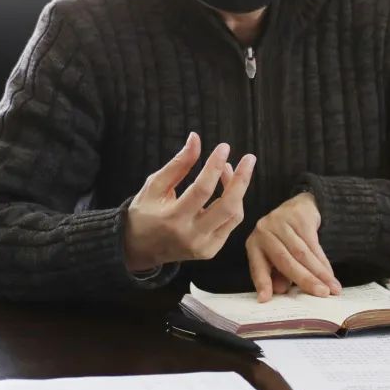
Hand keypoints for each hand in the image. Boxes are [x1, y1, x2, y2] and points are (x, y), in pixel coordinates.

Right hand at [124, 132, 255, 271]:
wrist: (139, 249)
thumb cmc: (145, 212)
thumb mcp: (155, 185)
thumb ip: (178, 164)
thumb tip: (196, 138)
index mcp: (173, 218)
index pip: (202, 190)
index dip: (215, 166)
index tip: (224, 147)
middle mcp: (191, 235)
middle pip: (228, 207)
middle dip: (241, 180)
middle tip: (249, 158)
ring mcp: (204, 247)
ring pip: (234, 215)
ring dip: (237, 189)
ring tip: (229, 168)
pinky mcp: (211, 251)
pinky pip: (231, 224)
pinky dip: (233, 203)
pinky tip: (227, 188)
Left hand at [245, 192, 341, 301]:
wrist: (299, 208)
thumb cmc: (285, 240)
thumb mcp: (277, 258)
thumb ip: (277, 275)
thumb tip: (279, 291)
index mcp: (254, 245)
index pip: (258, 267)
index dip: (263, 283)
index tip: (265, 299)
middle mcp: (264, 232)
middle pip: (285, 260)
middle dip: (305, 279)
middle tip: (321, 294)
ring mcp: (280, 222)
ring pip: (302, 253)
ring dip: (319, 273)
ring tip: (332, 288)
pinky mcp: (298, 217)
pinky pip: (313, 243)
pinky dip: (323, 261)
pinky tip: (330, 273)